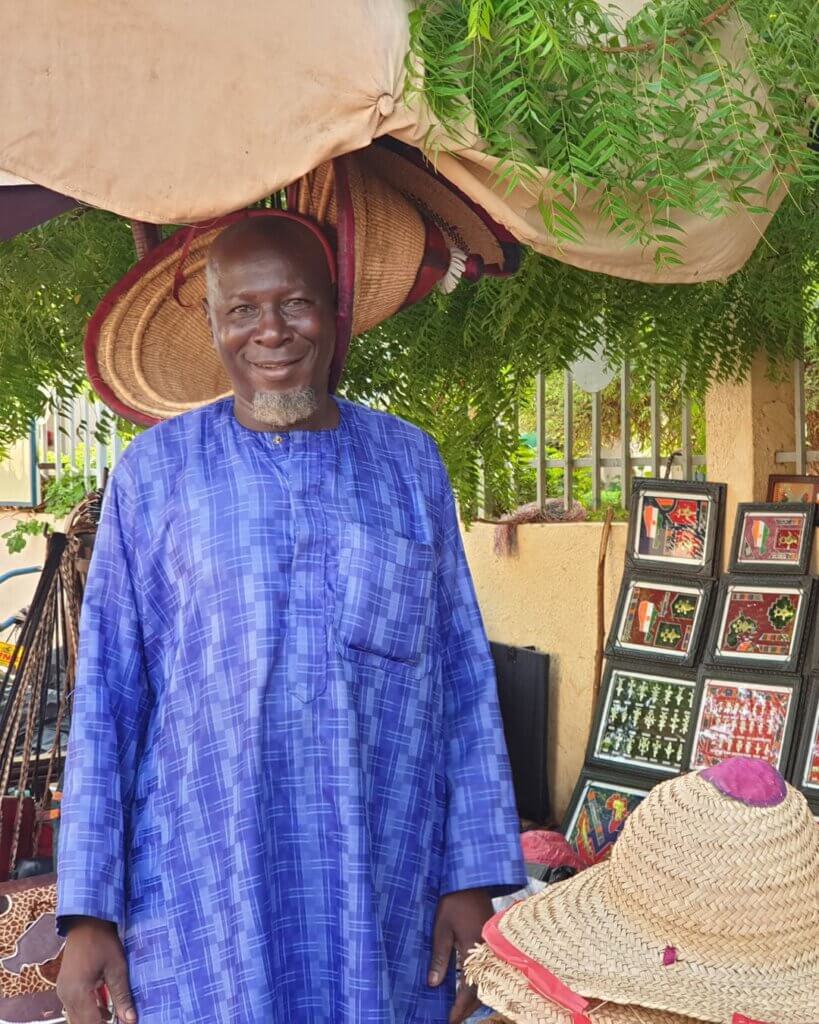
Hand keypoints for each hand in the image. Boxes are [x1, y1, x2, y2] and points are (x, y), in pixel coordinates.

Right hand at [57, 918, 136, 1023]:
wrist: (86, 922)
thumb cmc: (103, 942)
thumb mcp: (117, 968)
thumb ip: (122, 995)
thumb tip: (131, 1020)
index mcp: (78, 992)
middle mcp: (66, 996)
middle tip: (119, 1021)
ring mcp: (63, 992)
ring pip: (76, 1018)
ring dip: (94, 1021)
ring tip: (114, 1018)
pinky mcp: (64, 987)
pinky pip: (74, 1008)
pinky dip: (88, 1012)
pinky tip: (105, 1010)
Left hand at [428, 887, 492, 1023]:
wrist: (471, 881)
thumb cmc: (454, 902)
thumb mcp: (441, 929)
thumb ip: (439, 957)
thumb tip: (433, 985)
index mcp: (475, 951)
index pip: (469, 989)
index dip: (459, 1008)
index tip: (449, 1020)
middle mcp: (487, 954)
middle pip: (481, 990)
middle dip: (467, 1008)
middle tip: (453, 1019)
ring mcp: (492, 949)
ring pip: (487, 982)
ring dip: (474, 998)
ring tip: (459, 1009)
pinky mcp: (491, 944)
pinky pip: (488, 971)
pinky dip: (479, 983)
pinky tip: (468, 988)